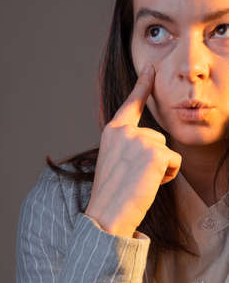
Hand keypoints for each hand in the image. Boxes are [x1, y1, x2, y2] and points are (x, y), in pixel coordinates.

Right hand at [84, 64, 181, 237]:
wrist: (107, 213)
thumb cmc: (111, 191)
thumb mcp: (113, 160)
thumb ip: (127, 143)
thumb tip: (151, 141)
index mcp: (112, 132)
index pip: (131, 104)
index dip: (142, 86)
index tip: (151, 68)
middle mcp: (124, 131)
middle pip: (156, 135)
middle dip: (153, 156)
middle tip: (133, 176)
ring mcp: (139, 140)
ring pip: (166, 148)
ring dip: (160, 166)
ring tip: (139, 181)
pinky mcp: (155, 152)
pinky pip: (175, 160)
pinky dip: (168, 175)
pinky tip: (149, 184)